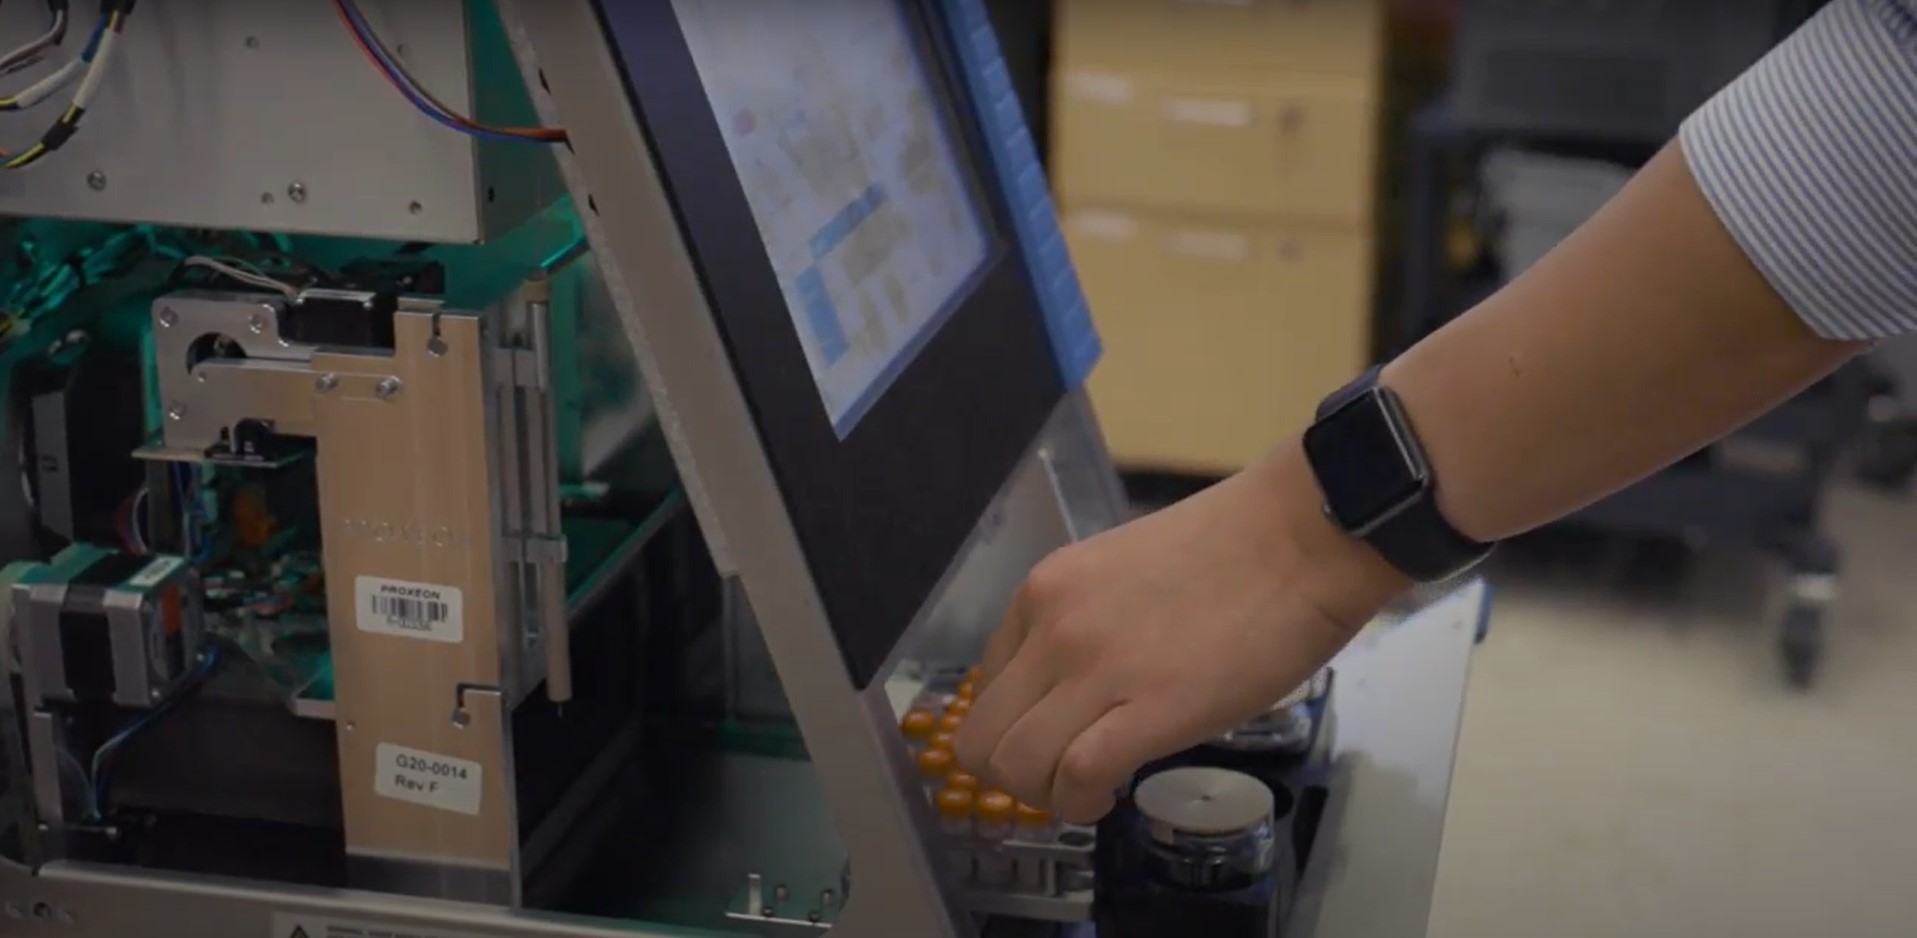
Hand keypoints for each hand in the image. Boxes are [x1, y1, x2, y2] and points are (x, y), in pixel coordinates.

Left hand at [954, 442, 1406, 822]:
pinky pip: (1077, 776)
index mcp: (1043, 593)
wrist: (1301, 536)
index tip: (1054, 741)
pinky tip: (1109, 796)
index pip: (986, 687)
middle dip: (1015, 776)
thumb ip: (1085, 624)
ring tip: (1091, 788)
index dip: (1014, 730)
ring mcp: (1096, 669)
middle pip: (981, 740)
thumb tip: (1077, 688)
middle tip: (1064, 778)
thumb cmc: (1232, 549)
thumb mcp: (1121, 574)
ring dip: (1047, 796)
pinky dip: (1081, 803)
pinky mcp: (1149, 709)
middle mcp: (1052, 630)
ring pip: (1017, 766)